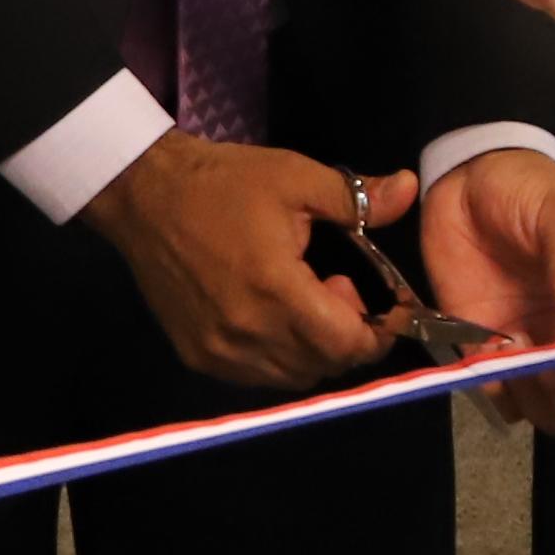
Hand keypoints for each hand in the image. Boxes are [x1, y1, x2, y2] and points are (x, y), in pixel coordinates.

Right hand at [84, 134, 396, 391]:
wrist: (143, 194)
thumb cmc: (223, 183)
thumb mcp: (296, 177)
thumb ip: (357, 198)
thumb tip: (411, 189)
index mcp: (275, 289)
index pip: (345, 344)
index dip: (375, 333)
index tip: (382, 306)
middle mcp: (246, 332)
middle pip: (323, 366)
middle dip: (347, 337)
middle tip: (336, 288)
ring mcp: (217, 350)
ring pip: (292, 377)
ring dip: (314, 351)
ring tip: (304, 302)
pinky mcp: (196, 355)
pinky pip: (256, 376)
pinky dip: (279, 357)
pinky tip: (275, 318)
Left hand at [417, 150, 554, 433]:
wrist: (469, 181)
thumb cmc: (530, 189)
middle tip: (537, 367)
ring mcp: (538, 350)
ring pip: (551, 413)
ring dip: (530, 397)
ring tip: (506, 348)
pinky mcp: (493, 355)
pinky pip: (501, 398)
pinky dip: (492, 389)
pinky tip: (481, 350)